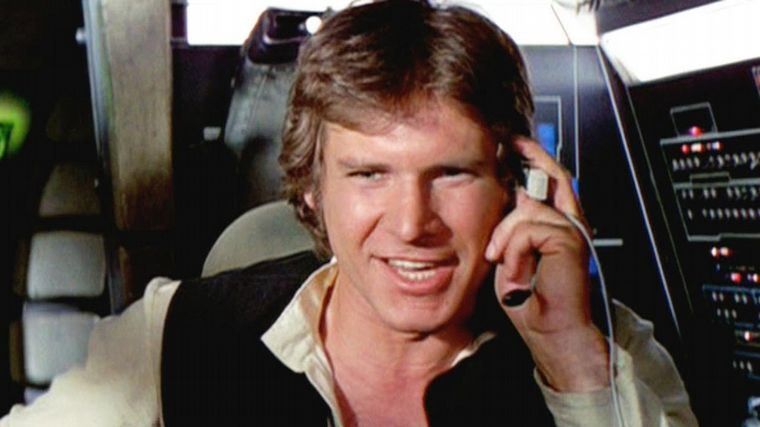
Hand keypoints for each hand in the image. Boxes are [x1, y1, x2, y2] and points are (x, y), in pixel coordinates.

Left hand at [485, 137, 608, 391]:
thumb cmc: (529, 296)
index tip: (510, 141)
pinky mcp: (569, 239)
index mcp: (556, 223)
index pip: (549, 180)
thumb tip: (509, 196)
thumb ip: (513, 226)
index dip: (532, 157)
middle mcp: (569, 221)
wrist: (550, 328)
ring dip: (504, 236)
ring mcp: (572, 228)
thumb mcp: (512, 252)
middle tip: (506, 142)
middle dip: (530, 156)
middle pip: (551, 175)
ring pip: (527, 209)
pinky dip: (513, 248)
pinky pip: (527, 228)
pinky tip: (516, 268)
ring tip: (499, 259)